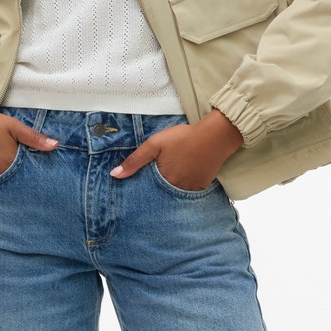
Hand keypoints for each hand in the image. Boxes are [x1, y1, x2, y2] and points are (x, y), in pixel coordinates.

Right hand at [0, 101, 58, 177]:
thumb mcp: (11, 125)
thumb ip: (33, 137)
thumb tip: (55, 146)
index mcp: (10, 161)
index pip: (29, 174)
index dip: (35, 173)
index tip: (43, 174)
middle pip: (16, 180)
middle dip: (23, 178)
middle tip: (28, 175)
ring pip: (3, 182)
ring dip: (9, 179)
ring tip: (13, 172)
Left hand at [109, 110, 243, 189]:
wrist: (215, 136)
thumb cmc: (184, 137)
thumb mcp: (155, 144)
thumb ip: (135, 160)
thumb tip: (115, 175)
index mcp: (163, 180)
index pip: (148, 191)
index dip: (144, 189)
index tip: (140, 190)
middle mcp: (177, 188)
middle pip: (162, 194)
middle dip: (157, 191)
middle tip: (156, 184)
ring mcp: (191, 189)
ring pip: (176, 194)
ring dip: (171, 189)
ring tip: (170, 178)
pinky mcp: (202, 186)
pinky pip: (190, 191)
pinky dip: (185, 186)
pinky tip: (183, 176)